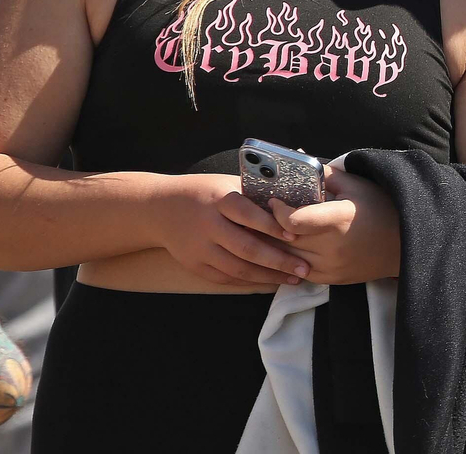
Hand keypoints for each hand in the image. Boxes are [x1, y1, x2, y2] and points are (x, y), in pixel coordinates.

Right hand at [157, 174, 307, 286]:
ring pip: (238, 268)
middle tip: (304, 267)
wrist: (160, 208)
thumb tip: (291, 204)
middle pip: (246, 248)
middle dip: (278, 260)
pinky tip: (269, 281)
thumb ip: (253, 195)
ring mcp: (199, 248)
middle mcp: (208, 225)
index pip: (247, 214)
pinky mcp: (194, 265)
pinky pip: (226, 278)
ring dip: (268, 276)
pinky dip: (249, 281)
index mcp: (219, 199)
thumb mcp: (226, 184)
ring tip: (293, 278)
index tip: (296, 234)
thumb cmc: (204, 192)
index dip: (272, 225)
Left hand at [256, 170, 400, 285]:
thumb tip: (294, 159)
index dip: (277, 211)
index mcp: (339, 219)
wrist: (404, 243)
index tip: (274, 200)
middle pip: (283, 240)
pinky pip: (295, 271)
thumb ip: (321, 173)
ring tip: (265, 228)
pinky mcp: (328, 280)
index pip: (294, 221)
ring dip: (273, 244)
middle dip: (267, 225)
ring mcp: (330, 267)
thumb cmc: (380, 207)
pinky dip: (287, 258)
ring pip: (285, 258)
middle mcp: (332, 247)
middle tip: (258, 212)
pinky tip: (284, 245)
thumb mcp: (354, 184)